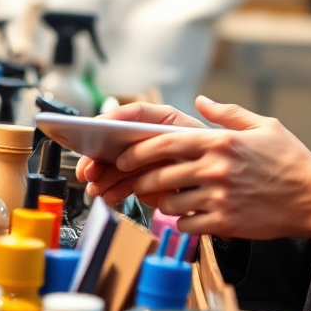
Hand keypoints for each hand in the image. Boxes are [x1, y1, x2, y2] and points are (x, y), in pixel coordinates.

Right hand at [77, 101, 205, 207]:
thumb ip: (178, 136)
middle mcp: (151, 138)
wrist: (223, 185)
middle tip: (87, 169)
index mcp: (163, 121)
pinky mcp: (145, 180)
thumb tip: (149, 134)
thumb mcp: (202, 142)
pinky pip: (124, 184)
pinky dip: (114, 191)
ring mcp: (146, 159)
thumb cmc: (214, 156)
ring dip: (102, 177)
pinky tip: (108, 197)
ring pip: (116, 165)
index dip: (112, 119)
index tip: (94, 128)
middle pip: (118, 141)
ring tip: (96, 189)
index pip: (134, 113)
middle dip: (99, 156)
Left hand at [105, 95, 310, 241]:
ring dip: (163, 202)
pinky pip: (187, 225)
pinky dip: (182, 222)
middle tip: (137, 181)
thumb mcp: (264, 125)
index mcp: (221, 141)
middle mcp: (216, 168)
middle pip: (160, 174)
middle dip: (142, 178)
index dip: (139, 150)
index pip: (166, 142)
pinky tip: (189, 217)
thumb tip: (201, 100)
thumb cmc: (290, 160)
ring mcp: (219, 197)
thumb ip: (228, 113)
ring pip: (170, 202)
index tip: (125, 156)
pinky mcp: (225, 222)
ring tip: (167, 199)